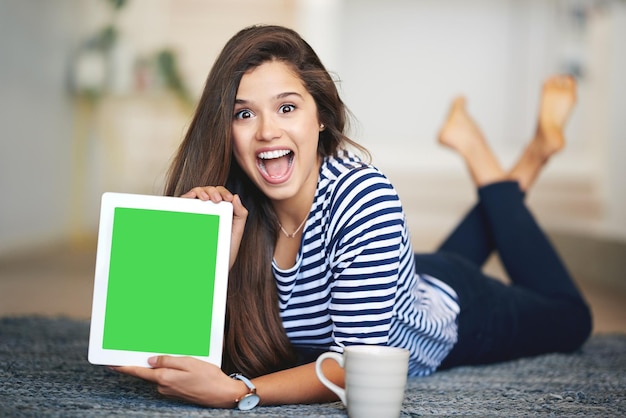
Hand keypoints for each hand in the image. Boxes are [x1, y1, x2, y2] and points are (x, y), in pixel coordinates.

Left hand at [111, 356, 245, 407]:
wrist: (222, 394)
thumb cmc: (208, 377)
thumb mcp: (188, 362)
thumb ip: (167, 361)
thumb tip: (150, 360)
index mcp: (164, 378)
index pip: (138, 372)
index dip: (124, 367)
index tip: (111, 363)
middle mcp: (164, 386)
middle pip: (148, 372)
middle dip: (145, 361)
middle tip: (140, 348)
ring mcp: (170, 390)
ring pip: (160, 374)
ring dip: (161, 365)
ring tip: (168, 352)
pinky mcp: (177, 391)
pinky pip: (168, 378)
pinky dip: (169, 370)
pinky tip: (179, 364)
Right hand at [181, 186, 247, 269]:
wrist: (210, 268)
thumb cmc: (223, 251)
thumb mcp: (236, 232)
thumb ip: (240, 215)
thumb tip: (236, 197)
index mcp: (221, 211)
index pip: (221, 194)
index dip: (224, 192)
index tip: (227, 199)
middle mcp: (208, 210)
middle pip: (209, 191)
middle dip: (213, 191)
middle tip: (217, 199)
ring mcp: (197, 213)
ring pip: (196, 193)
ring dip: (201, 191)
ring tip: (207, 198)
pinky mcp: (185, 218)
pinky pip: (184, 203)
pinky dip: (187, 197)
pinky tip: (193, 199)